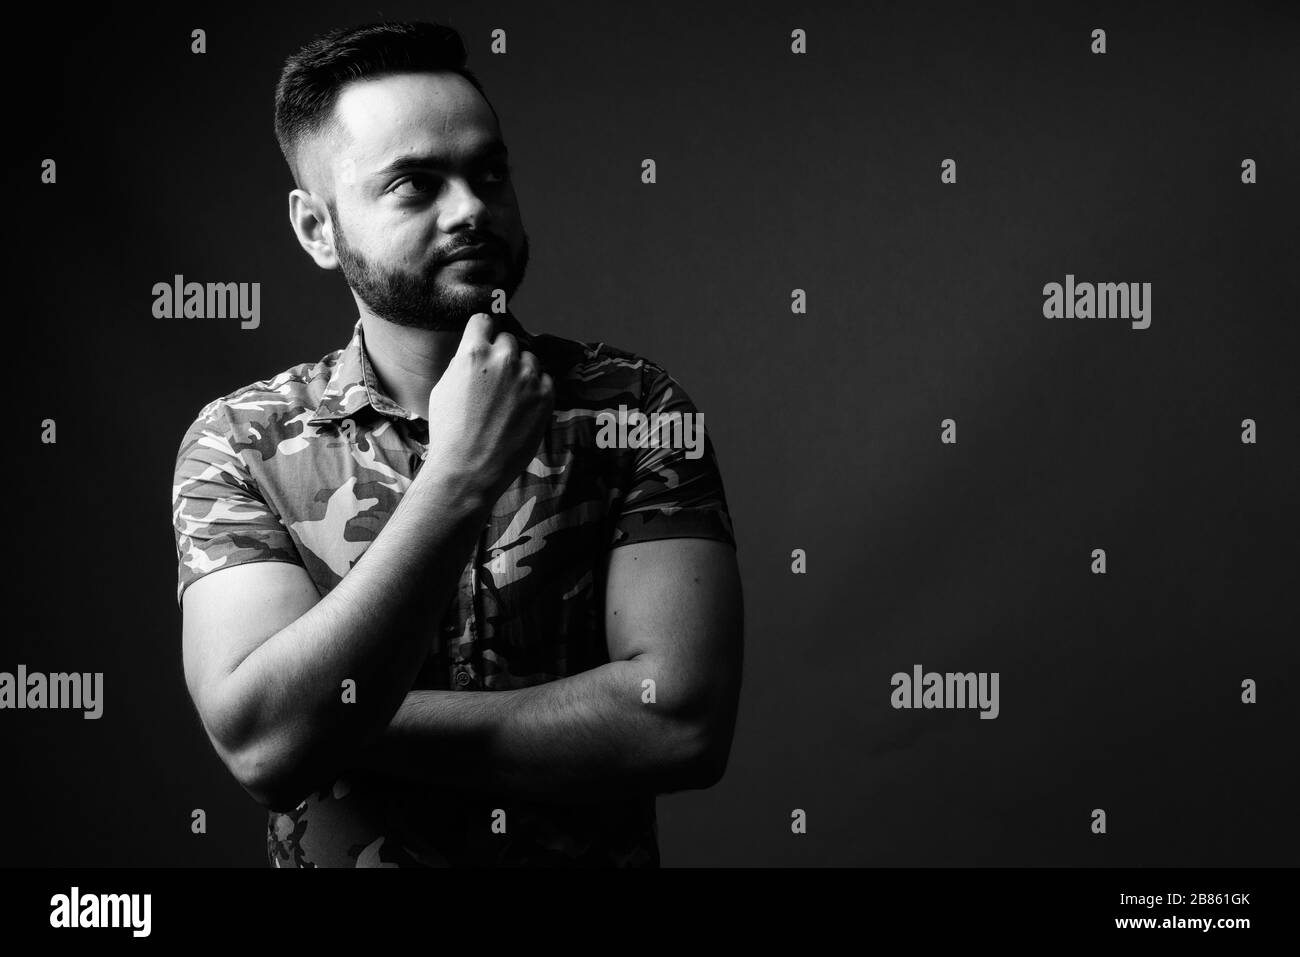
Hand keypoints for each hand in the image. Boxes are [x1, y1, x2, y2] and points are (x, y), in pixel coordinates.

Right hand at [421, 312, 553, 504]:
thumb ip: (463, 362)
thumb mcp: (443, 387)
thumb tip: (476, 350)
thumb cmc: (450, 432)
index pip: (484, 320)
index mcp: (474, 352)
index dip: (483, 331)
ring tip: (508, 398)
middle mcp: (504, 359)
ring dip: (521, 371)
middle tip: (495, 379)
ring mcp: (528, 378)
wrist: (469, 469)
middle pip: (509, 340)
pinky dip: (536, 389)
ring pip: (529, 359)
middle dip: (502, 354)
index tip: (485, 340)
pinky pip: (545, 380)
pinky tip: (521, 408)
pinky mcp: (546, 397)